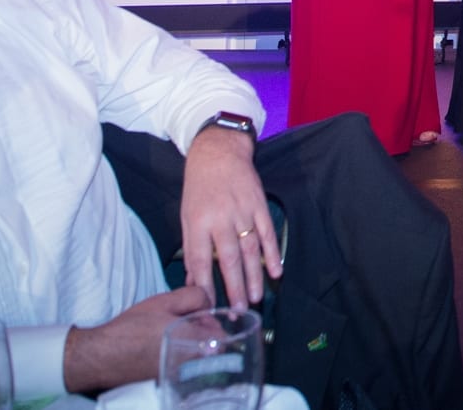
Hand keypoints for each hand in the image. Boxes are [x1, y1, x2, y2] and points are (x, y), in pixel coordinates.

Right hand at [64, 287, 209, 395]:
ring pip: (199, 358)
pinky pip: (184, 368)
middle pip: (213, 349)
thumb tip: (208, 303)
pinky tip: (161, 346)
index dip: (213, 323)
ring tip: (170, 333)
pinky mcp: (167, 382)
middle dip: (203, 333)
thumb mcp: (165, 301)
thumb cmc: (131, 328)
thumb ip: (195, 297)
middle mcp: (191, 364)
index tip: (199, 316)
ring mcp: (179, 376)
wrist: (101, 356)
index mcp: (193, 341)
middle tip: (182, 322)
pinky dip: (179, 355)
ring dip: (191, 343)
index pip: (222, 337)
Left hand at [178, 125, 278, 307]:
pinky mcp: (259, 204)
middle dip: (233, 286)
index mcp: (198, 222)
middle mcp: (220, 217)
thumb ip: (191, 247)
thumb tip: (194, 280)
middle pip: (228, 258)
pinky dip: (272, 253)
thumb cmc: (198, 187)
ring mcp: (242, 210)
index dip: (204, 284)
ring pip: (249, 249)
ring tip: (256, 298)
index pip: (200, 260)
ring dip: (254, 275)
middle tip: (237, 310)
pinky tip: (275, 271)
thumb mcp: (186, 215)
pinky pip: (267, 233)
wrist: (218, 152)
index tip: (208, 306)